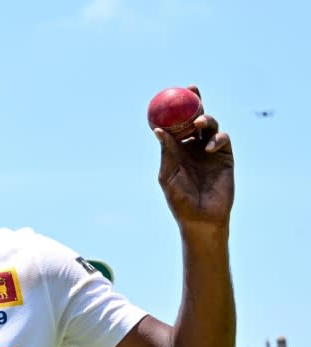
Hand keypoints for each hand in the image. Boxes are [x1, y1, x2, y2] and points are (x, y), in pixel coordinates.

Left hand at [154, 86, 233, 230]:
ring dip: (206, 120)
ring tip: (199, 123)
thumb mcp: (169, 174)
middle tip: (192, 90)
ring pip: (210, 126)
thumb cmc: (179, 200)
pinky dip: (216, 139)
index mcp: (177, 149)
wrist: (201, 218)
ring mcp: (210, 151)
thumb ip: (167, 152)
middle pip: (195, 118)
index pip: (176, 124)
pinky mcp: (225, 157)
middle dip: (195, 101)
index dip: (174, 109)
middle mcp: (193, 147)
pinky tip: (208, 147)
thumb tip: (159, 130)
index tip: (171, 94)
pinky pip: (223, 140)